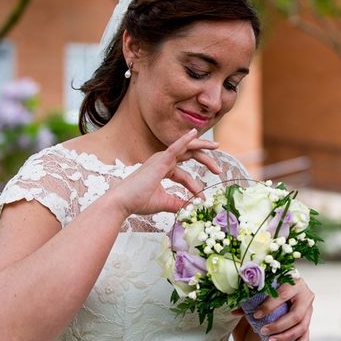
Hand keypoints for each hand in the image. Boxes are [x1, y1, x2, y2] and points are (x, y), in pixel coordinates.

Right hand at [107, 129, 221, 215]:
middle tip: (218, 167)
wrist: (122, 202)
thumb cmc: (138, 202)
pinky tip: (194, 133)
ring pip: (186, 148)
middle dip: (204, 159)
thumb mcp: (163, 203)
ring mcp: (160, 159)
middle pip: (188, 155)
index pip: (184, 174)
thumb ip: (178, 204)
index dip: (194, 186)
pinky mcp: (159, 160)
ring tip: (216, 146)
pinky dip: (185, 139)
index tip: (202, 199)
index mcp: (162, 170)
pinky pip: (175, 147)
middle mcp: (162, 161)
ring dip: (201, 147)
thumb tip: (190, 207)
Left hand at [236, 278, 313, 340]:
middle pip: (295, 315)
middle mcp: (305, 296)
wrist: (291, 288)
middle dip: (278, 326)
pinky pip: (306, 337)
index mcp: (295, 283)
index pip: (283, 296)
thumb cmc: (276, 288)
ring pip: (301, 328)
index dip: (269, 307)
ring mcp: (309, 310)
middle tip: (263, 332)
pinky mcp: (309, 322)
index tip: (256, 315)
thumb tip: (233, 312)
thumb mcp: (266, 291)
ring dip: (285, 337)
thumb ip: (251, 301)